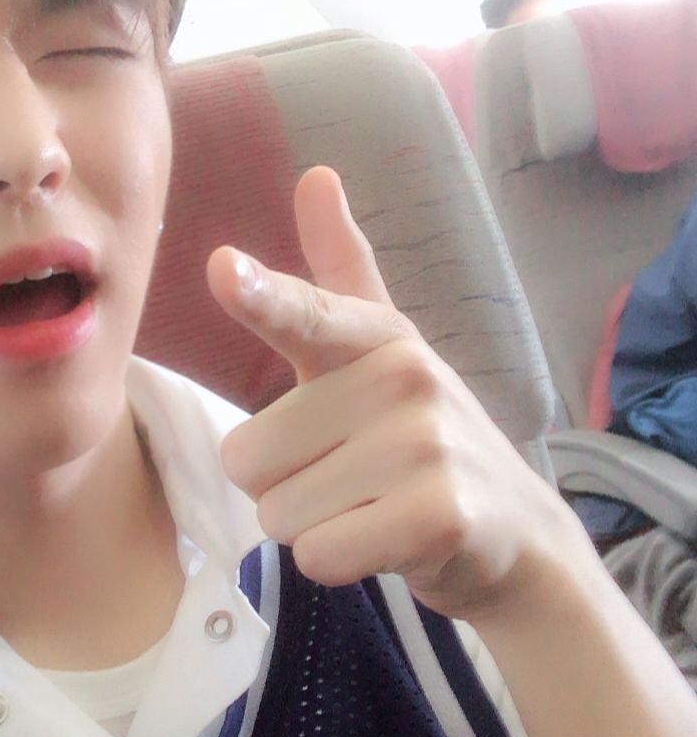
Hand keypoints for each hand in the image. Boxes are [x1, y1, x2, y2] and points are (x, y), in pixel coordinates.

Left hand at [206, 166, 568, 620]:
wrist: (513, 533)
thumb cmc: (421, 440)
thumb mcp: (381, 352)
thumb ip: (340, 273)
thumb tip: (316, 174)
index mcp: (377, 339)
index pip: (306, 315)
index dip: (261, 295)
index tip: (222, 268)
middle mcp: (404, 379)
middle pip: (249, 458)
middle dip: (284, 486)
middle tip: (349, 478)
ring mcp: (428, 447)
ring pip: (279, 513)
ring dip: (311, 527)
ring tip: (370, 508)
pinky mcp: (438, 516)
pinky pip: (320, 554)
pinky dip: (339, 562)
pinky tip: (386, 542)